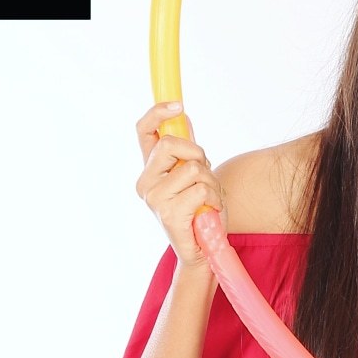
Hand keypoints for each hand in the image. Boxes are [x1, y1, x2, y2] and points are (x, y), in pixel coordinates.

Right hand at [135, 102, 223, 264]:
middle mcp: (145, 183)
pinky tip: (209, 211)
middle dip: (198, 155)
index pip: (144, 131)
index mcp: (149, 171)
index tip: (178, 105)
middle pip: (172, 144)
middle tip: (205, 175)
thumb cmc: (200, 214)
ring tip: (209, 200)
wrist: (203, 252)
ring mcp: (155, 198)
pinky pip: (200, 189)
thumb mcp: (193, 177)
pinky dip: (213, 198)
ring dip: (211, 182)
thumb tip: (182, 117)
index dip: (158, 113)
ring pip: (192, 167)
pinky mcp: (169, 213)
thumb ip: (185, 152)